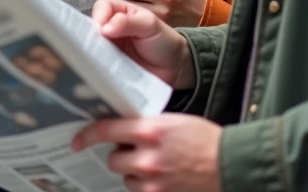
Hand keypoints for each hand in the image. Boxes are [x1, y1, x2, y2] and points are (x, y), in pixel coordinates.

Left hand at [72, 113, 221, 191]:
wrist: (230, 165)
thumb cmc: (204, 140)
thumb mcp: (173, 122)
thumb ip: (147, 126)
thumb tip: (124, 131)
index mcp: (150, 131)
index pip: (107, 131)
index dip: (88, 136)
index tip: (77, 141)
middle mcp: (147, 158)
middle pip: (114, 160)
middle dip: (122, 157)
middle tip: (136, 153)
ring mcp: (153, 182)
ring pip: (126, 179)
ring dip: (135, 174)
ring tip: (157, 167)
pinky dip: (147, 187)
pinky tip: (163, 178)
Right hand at [91, 0, 192, 87]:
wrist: (175, 69)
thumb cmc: (165, 41)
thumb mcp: (150, 26)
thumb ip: (128, 22)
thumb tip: (103, 29)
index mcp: (120, 10)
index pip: (102, 7)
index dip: (99, 17)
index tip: (102, 32)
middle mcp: (111, 27)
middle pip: (92, 26)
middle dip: (92, 36)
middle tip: (98, 48)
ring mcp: (109, 46)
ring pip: (92, 45)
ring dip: (94, 52)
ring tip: (99, 60)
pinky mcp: (109, 64)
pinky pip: (98, 62)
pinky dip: (98, 65)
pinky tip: (101, 69)